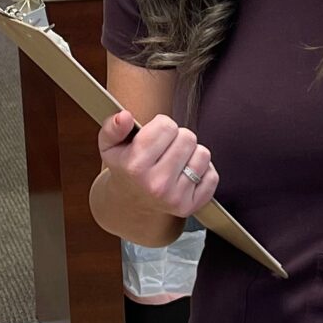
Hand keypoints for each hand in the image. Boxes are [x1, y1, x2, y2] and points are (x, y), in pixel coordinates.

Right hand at [97, 109, 217, 219]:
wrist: (131, 201)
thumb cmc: (125, 167)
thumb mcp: (109, 145)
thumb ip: (113, 127)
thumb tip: (125, 116)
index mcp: (135, 165)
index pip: (166, 125)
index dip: (162, 125)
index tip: (155, 135)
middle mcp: (156, 184)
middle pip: (187, 137)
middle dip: (178, 138)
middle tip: (166, 149)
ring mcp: (175, 197)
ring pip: (203, 154)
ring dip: (191, 154)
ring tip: (176, 161)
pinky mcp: (191, 206)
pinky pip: (212, 176)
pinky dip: (203, 172)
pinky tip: (185, 174)